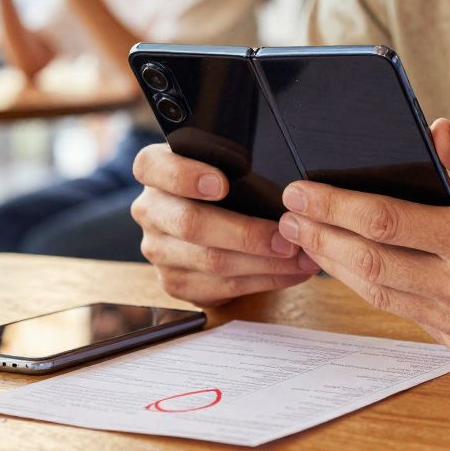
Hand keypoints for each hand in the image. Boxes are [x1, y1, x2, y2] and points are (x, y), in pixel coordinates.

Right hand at [131, 143, 319, 306]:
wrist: (204, 223)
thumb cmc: (222, 186)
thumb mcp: (220, 164)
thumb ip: (233, 166)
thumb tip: (284, 185)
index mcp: (154, 171)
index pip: (154, 168)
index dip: (186, 176)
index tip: (221, 184)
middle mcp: (149, 211)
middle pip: (189, 224)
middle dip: (245, 233)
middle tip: (286, 236)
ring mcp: (158, 251)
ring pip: (211, 261)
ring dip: (264, 262)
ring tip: (300, 257)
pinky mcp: (175, 283)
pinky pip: (222, 286)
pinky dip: (264, 280)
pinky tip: (290, 273)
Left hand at [276, 119, 449, 353]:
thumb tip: (434, 126)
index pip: (386, 222)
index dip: (334, 207)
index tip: (299, 191)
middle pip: (369, 261)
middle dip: (319, 236)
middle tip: (285, 215)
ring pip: (377, 291)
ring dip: (332, 263)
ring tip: (302, 237)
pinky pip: (399, 309)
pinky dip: (365, 285)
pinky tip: (342, 262)